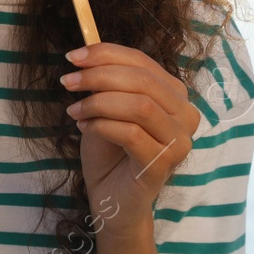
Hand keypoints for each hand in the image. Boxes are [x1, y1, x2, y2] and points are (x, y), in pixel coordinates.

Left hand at [61, 43, 201, 233]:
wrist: (111, 200)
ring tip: (74, 110)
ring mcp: (179, 142)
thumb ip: (107, 82)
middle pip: (143, 81)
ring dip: (99, 102)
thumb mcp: (107, 108)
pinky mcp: (164, 164)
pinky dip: (102, 125)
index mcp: (176, 95)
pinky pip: (131, 134)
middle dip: (99, 75)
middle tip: (68, 81)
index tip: (73, 56)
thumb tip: (86, 53)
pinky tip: (84, 127)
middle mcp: (186, 116)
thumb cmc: (110, 153)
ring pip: (140, 106)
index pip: (143, 62)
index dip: (106, 53)